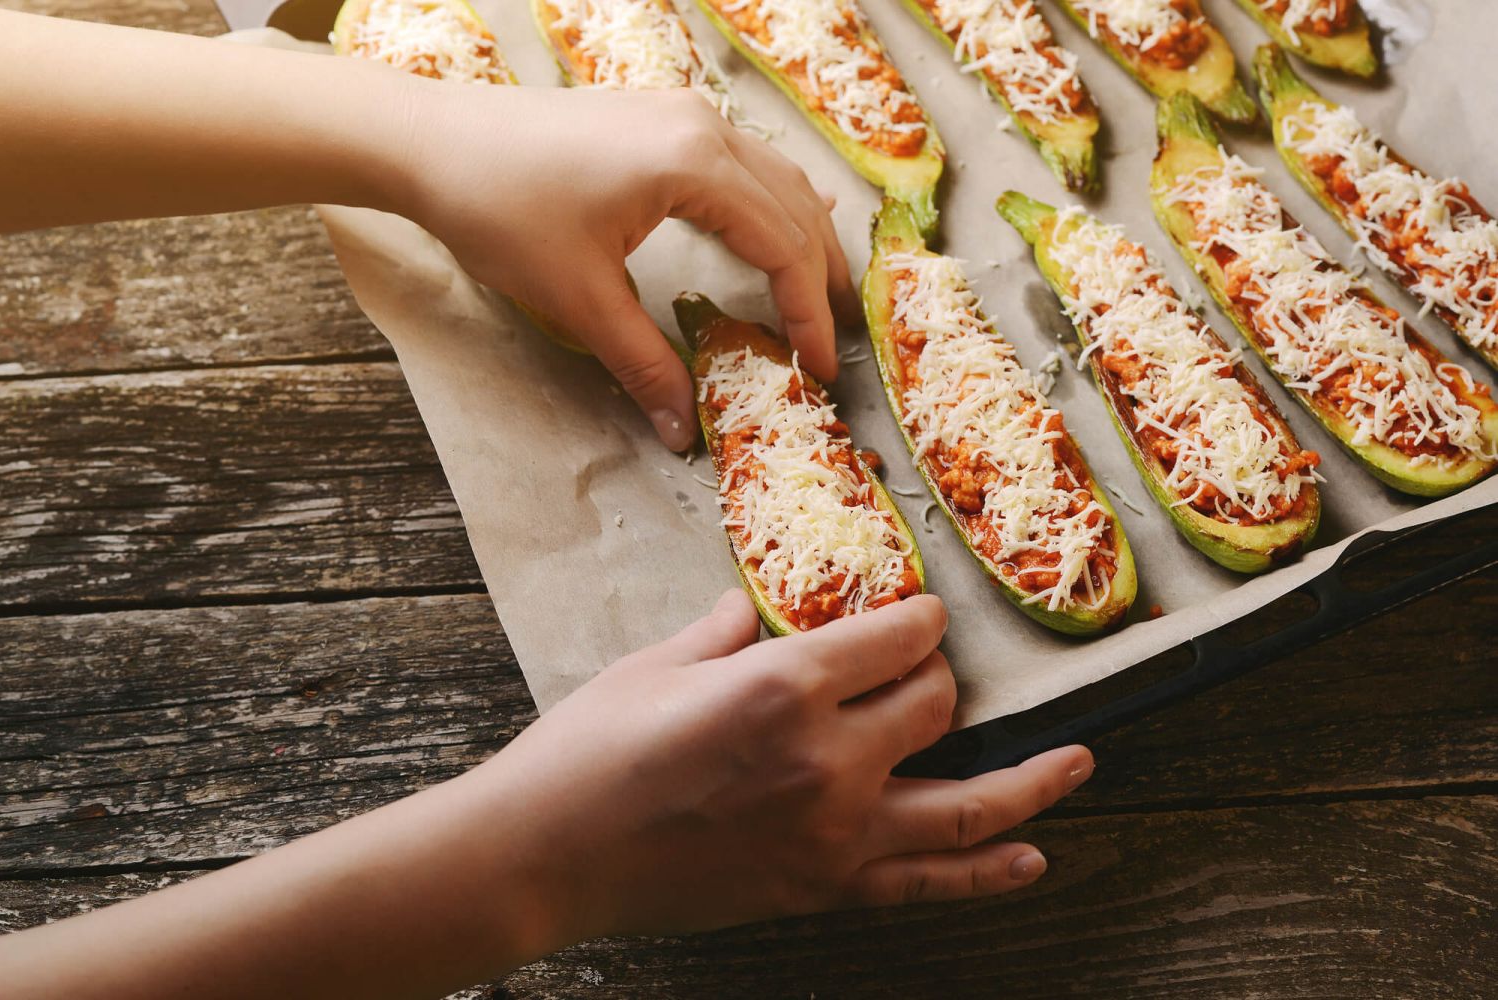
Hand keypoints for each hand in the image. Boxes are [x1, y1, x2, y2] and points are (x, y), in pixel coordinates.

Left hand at [390, 83, 855, 449]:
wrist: (428, 141)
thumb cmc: (498, 208)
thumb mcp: (578, 298)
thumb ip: (644, 362)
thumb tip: (683, 429)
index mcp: (694, 162)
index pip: (782, 245)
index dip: (807, 312)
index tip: (820, 366)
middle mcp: (702, 125)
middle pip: (793, 207)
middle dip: (821, 277)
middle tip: (837, 338)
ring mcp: (681, 112)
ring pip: (774, 178)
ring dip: (803, 236)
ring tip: (822, 291)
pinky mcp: (657, 114)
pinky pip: (742, 161)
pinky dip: (772, 202)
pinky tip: (783, 220)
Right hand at [471, 590, 1094, 939]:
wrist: (548, 855)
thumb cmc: (590, 747)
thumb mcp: (659, 662)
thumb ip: (732, 628)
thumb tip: (767, 606)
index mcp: (785, 684)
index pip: (897, 639)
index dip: (917, 618)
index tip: (917, 614)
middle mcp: (828, 758)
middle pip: (934, 705)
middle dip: (937, 678)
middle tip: (921, 671)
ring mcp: (833, 833)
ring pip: (967, 805)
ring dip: (1034, 782)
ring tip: (1082, 760)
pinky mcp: (822, 888)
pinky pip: (929, 884)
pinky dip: (989, 875)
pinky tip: (1033, 859)